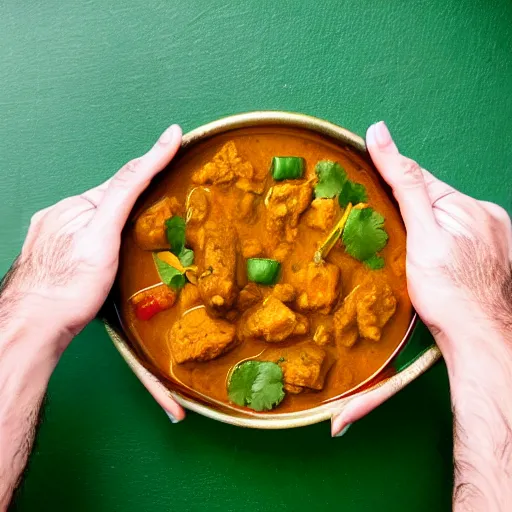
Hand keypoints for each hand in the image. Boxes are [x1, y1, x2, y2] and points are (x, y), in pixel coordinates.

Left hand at [0, 124, 185, 419]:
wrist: (34, 324)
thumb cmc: (70, 285)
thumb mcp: (104, 233)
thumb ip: (126, 192)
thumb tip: (150, 154)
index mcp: (78, 205)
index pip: (126, 178)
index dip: (154, 159)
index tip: (174, 136)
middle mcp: (61, 214)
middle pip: (109, 199)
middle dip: (135, 195)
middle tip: (165, 188)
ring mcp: (53, 234)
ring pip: (96, 219)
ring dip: (115, 218)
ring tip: (136, 229)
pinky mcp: (51, 254)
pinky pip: (82, 235)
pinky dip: (99, 235)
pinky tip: (103, 250)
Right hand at [331, 121, 511, 435]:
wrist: (479, 337)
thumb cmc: (447, 291)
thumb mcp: (420, 235)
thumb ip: (403, 182)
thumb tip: (379, 133)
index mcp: (465, 204)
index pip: (418, 180)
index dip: (390, 182)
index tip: (363, 186)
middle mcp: (485, 214)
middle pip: (434, 202)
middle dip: (411, 213)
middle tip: (391, 239)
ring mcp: (495, 235)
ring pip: (447, 222)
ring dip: (428, 230)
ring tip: (414, 256)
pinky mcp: (497, 255)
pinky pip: (461, 238)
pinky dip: (445, 245)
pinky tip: (437, 266)